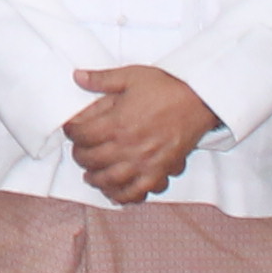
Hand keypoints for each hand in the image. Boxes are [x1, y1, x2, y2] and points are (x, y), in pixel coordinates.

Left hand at [64, 64, 220, 203]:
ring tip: (92, 176)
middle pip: (91, 160)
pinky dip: (123, 196)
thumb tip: (77, 76)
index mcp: (116, 123)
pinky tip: (116, 192)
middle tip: (80, 152)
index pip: (81, 135)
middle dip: (80, 157)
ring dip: (96, 180)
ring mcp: (143, 162)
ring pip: (110, 180)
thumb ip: (101, 79)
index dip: (72, 132)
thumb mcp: (130, 76)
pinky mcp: (159, 172)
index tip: (72, 130)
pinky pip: (137, 191)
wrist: (199, 100)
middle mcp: (127, 147)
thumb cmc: (166, 87)